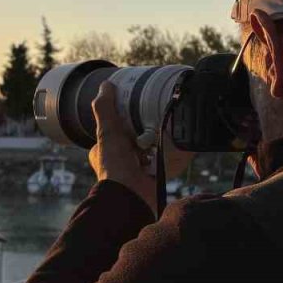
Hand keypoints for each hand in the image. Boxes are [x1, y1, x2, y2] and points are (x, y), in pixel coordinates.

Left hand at [89, 81, 193, 214]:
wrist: (130, 197)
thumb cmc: (115, 166)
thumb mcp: (107, 132)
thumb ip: (105, 109)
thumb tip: (106, 85)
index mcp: (104, 153)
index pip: (113, 132)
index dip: (122, 122)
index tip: (133, 112)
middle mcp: (119, 164)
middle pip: (134, 141)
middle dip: (144, 132)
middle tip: (154, 119)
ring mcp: (137, 172)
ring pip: (150, 151)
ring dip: (158, 142)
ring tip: (168, 127)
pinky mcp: (154, 179)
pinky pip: (164, 163)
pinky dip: (171, 155)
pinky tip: (178, 144)